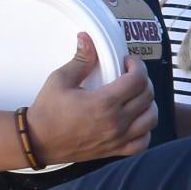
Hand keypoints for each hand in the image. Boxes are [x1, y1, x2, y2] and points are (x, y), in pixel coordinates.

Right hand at [26, 34, 154, 164]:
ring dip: (148, 104)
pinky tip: (136, 120)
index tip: (128, 63)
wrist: (38, 142)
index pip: (138, 80)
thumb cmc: (47, 112)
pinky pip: (144, 142)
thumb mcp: (60, 80)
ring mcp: (118, 138)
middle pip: (148, 96)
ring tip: (135, 96)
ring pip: (151, 119)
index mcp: (104, 103)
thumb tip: (87, 39)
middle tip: (130, 75)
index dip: (137, 66)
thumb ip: (80, 60)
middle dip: (143, 81)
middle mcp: (116, 122)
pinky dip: (145, 130)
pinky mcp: (115, 150)